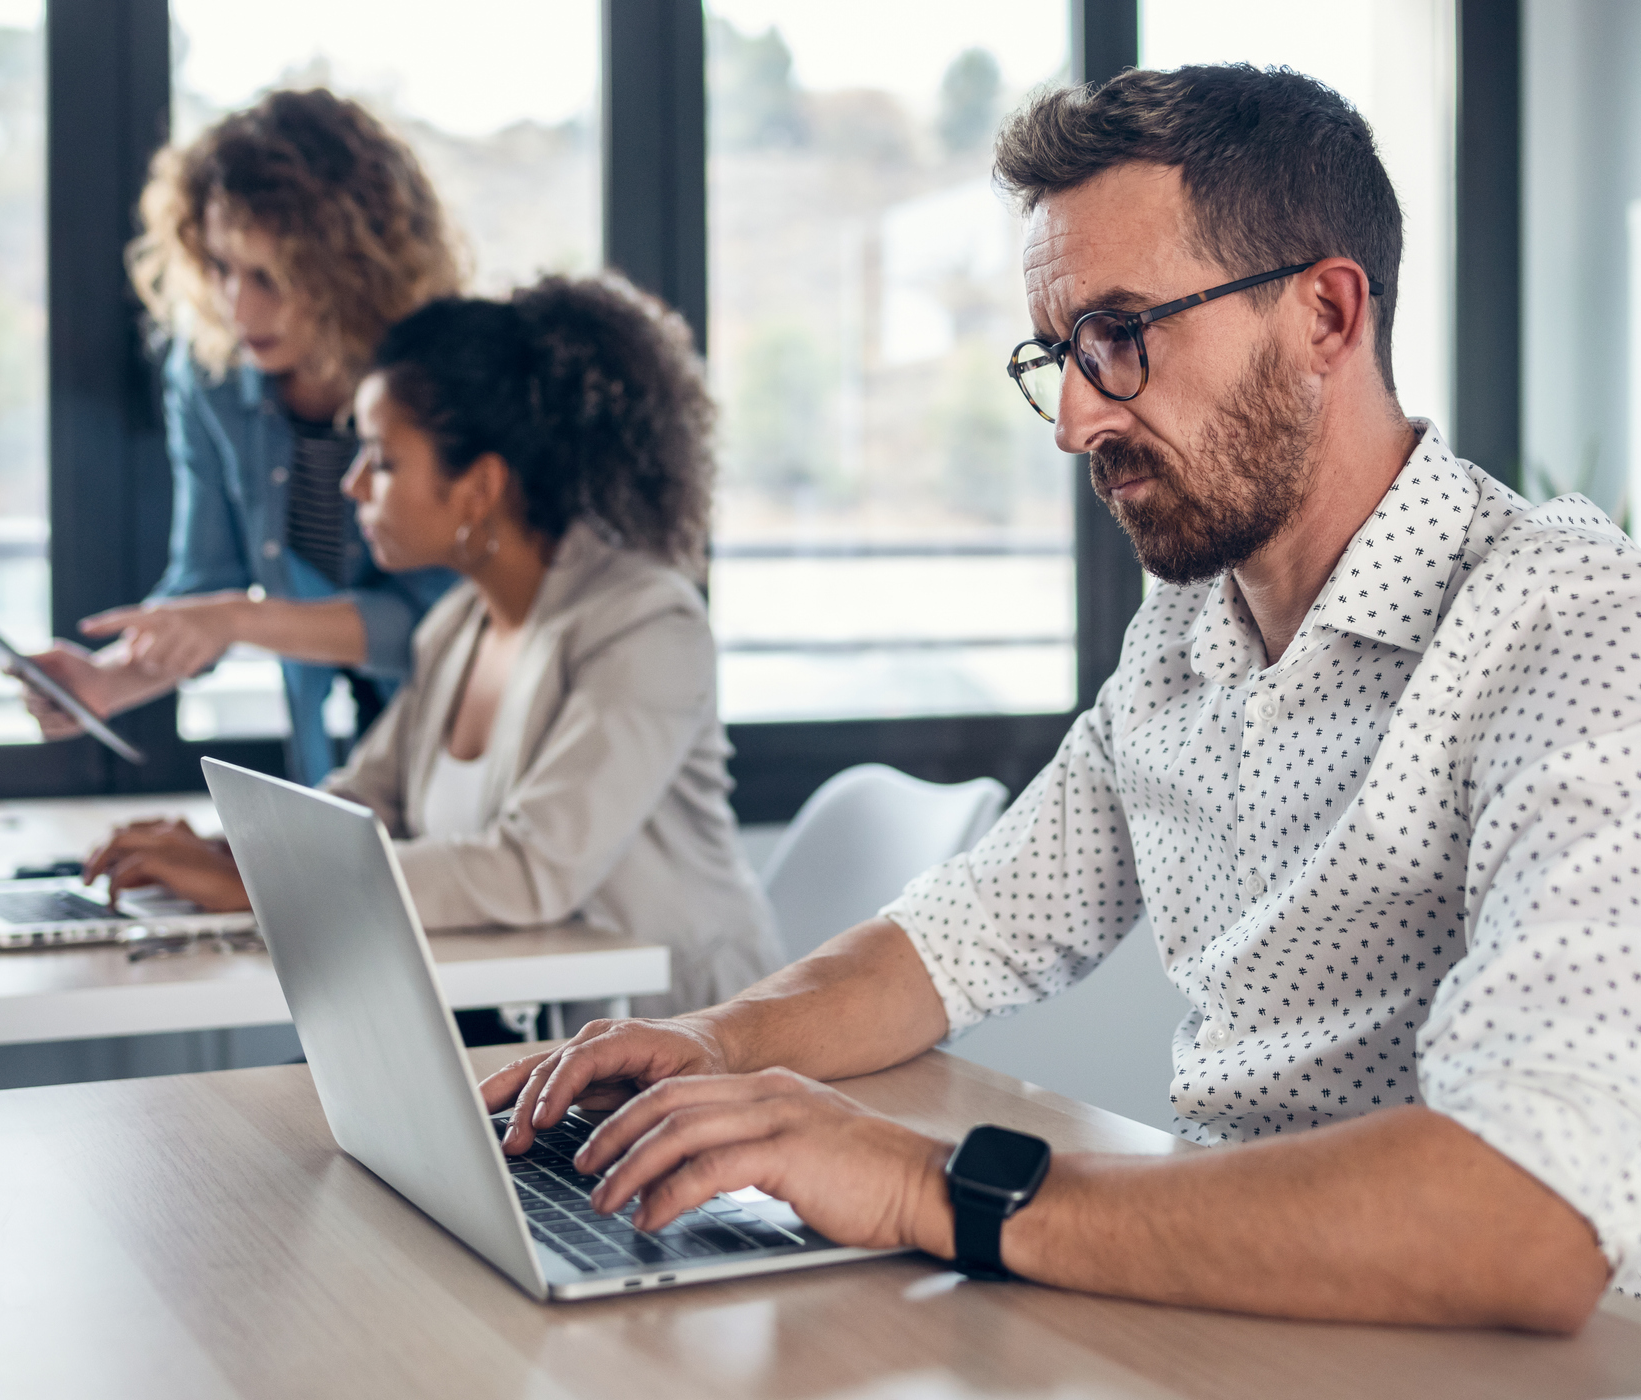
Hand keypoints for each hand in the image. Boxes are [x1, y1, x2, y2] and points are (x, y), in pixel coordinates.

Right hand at [12, 642, 102, 738]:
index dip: (9, 670)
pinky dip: (57, 726)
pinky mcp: (51, 730)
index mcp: (28, 677)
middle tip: (45, 696)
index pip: (11, 672)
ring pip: (37, 716)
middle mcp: (29, 697)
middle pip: (25, 699)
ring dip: (48, 713)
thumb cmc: (81, 666)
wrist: (104, 684)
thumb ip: (42, 653)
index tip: (12, 667)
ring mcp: (39, 715)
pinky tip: (68, 720)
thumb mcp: (62, 654)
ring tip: (59, 709)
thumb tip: (22, 658)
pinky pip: (48, 731)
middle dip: (36, 698)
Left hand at [79, 591, 249, 680]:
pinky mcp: (204, 649)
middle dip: (146, 663)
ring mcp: (189, 636)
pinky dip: (182, 671)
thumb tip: (125, 656)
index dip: (104, 623)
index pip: (125, 617)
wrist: (228, 616)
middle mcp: (171, 622)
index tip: (84, 628)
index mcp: (158, 612)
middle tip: (154, 658)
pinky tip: (189, 659)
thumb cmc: (188, 618)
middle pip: (144, 657)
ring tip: (174, 657)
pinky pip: (183, 672)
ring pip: (163, 667)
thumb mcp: (165, 616)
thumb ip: (143, 631)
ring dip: (165, 669)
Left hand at [82, 819, 249, 911]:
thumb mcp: (188, 869)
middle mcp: (169, 830)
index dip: (114, 846)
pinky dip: (113, 886)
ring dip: (98, 865)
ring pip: (116, 843)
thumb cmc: (224, 882)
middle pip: (119, 833)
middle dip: (99, 853)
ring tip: (91, 884)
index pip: (133, 829)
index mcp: (177, 829)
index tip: (104, 863)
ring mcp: (165, 842)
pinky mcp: (163, 860)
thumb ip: (161, 867)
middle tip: (89, 874)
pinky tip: (114, 900)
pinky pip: (124, 870)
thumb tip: (130, 878)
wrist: (247, 886)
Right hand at [480, 1015, 730, 1153]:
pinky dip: (506, 1094)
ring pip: (534, 1073)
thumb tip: (651, 1181)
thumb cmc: (703, 1064)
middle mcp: (596, 1040)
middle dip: (527, 1106)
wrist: (706, 1044)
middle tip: (513, 1145)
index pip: (583, 1059)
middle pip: (551, 1069)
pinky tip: (480, 1111)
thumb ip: (673, 1127)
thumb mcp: (698, 1090)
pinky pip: (533, 1080)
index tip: (542, 1120)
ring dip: (508, 1102)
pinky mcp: (572, 1071)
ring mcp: (580, 1053)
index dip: (560, 1088)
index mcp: (627, 1038)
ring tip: (481, 1133)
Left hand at [575, 1067, 955, 1251]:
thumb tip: (706, 1174)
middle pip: (668, 1102)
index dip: (634, 1116)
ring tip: (606, 1199)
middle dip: (616, 1134)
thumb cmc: (870, 1177)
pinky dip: (669, 1194)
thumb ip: (757, 1147)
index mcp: (768, 1088)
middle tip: (586, 1167)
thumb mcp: (804, 1146)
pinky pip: (708, 1169)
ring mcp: (775, 1118)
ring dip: (631, 1168)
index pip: (682, 1090)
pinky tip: (651, 1217)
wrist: (923, 1183)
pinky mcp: (785, 1153)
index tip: (604, 1145)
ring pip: (679, 1132)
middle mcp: (766, 1093)